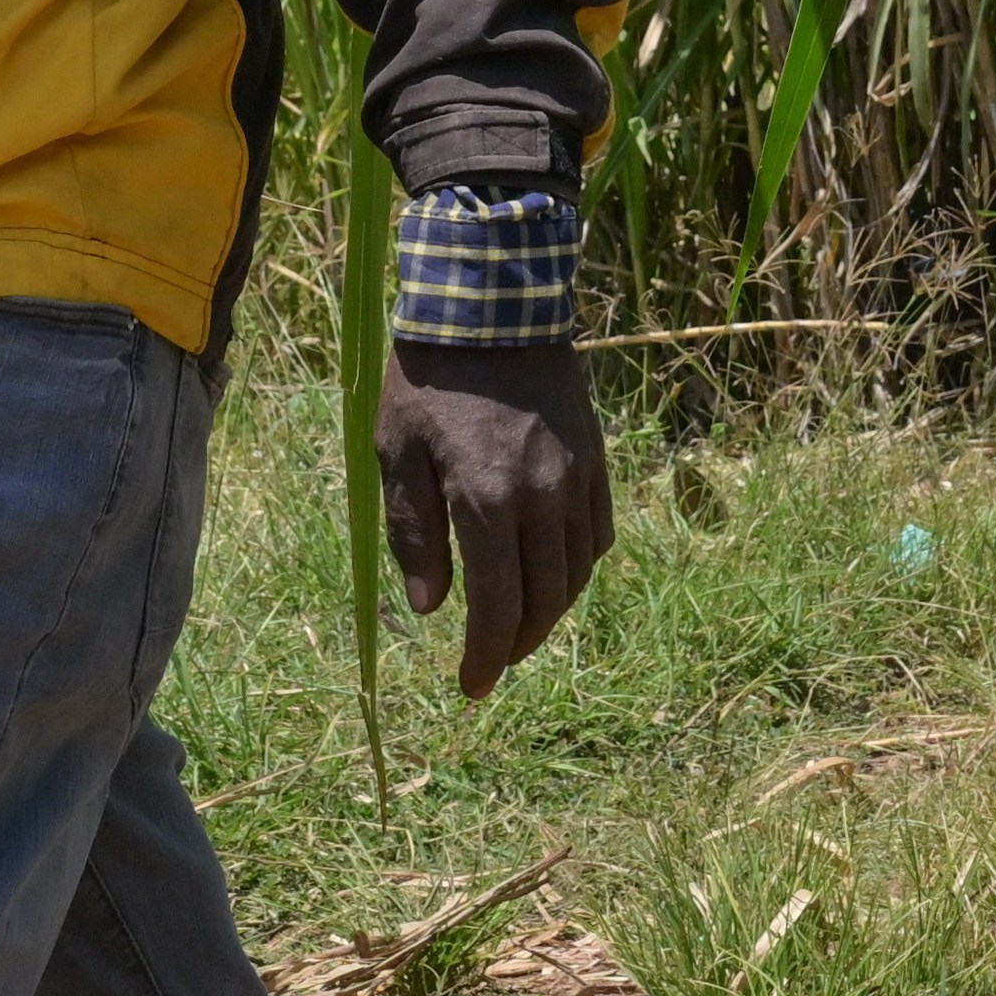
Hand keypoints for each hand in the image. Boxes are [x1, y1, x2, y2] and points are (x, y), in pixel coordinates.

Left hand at [378, 342, 612, 701]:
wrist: (492, 307)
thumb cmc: (429, 382)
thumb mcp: (398, 454)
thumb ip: (414, 534)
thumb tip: (431, 608)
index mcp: (487, 502)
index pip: (495, 606)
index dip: (485, 657)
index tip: (471, 688)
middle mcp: (543, 500)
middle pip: (544, 602)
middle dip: (516, 644)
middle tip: (491, 662)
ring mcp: (577, 481)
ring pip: (576, 575)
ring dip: (549, 612)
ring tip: (519, 625)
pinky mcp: (596, 462)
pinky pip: (597, 536)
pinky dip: (576, 569)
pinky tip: (552, 574)